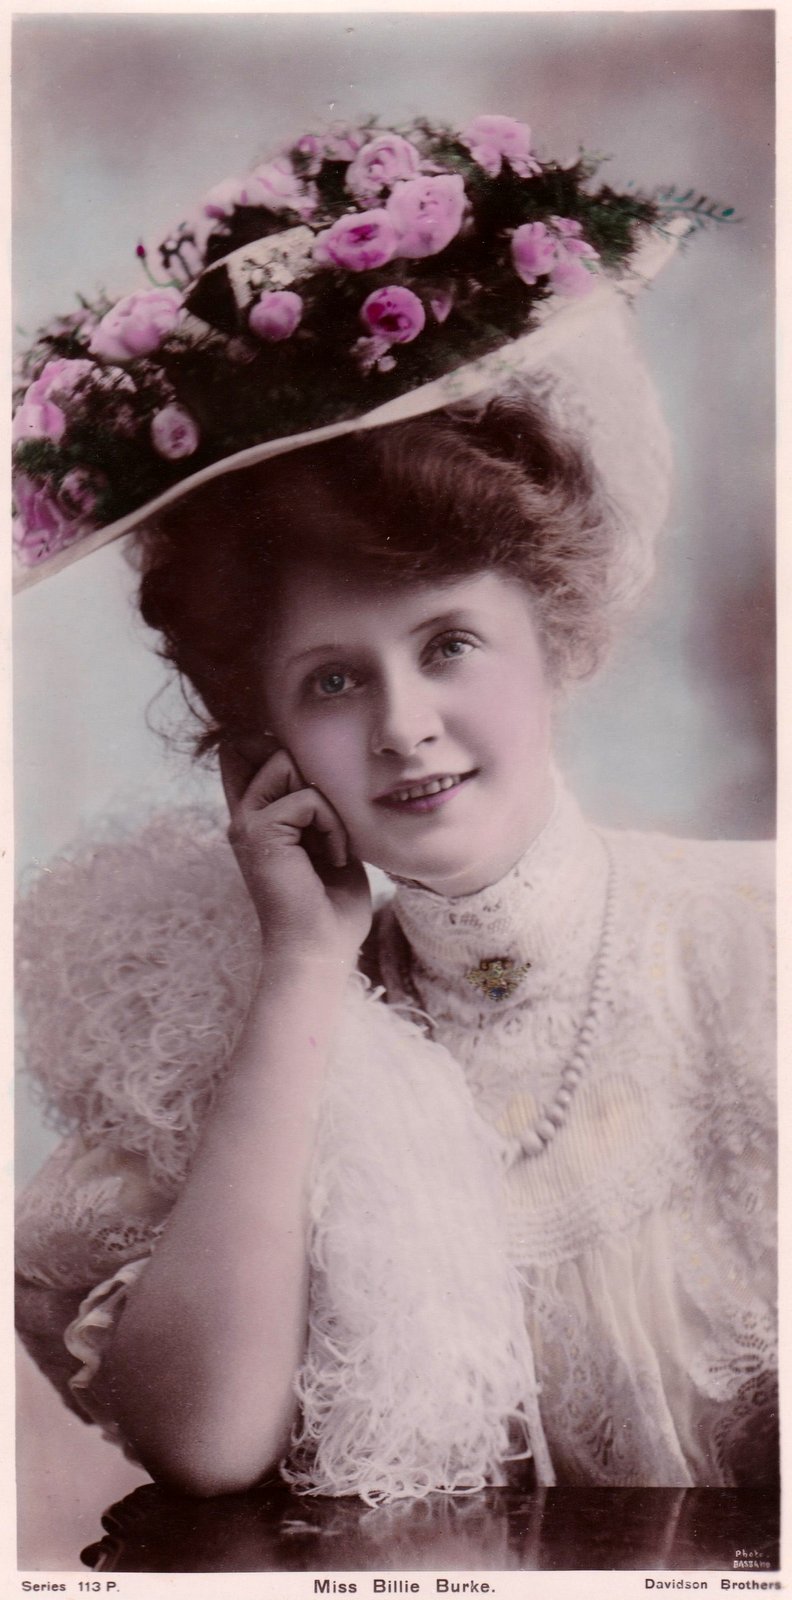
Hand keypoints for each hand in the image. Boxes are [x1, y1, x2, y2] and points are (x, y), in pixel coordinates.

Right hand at [219, 744, 371, 977]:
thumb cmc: (332, 905)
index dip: (272, 745)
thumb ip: (316, 803)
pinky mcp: (257, 832)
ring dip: (327, 805)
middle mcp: (244, 816)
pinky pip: (308, 799)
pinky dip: (332, 827)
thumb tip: (320, 763)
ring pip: (287, 765)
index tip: (310, 779)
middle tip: (327, 831)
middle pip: (273, 750)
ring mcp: (245, 823)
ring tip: (331, 847)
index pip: (244, 752)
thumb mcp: (327, 841)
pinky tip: (333, 859)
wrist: (320, 948)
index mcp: (257, 818)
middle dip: (314, 779)